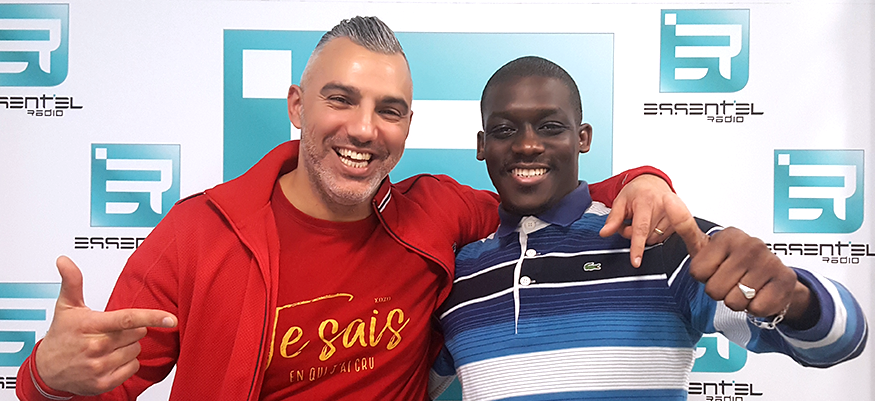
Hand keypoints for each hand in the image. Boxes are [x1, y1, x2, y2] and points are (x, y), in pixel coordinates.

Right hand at [34, 256, 176, 394]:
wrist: (46, 370)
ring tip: (109, 346)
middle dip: (132, 330)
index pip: (128, 319)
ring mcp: (99, 367)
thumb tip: (64, 260)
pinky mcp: (103, 383)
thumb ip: (72, 281)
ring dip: (128, 347)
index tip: (171, 318)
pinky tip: (111, 360)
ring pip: (136, 351)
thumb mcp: (66, 306)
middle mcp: (96, 347)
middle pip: (137, 334)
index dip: (152, 317)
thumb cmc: (61, 335)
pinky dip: (127, 364)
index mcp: (91, 325)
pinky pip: (132, 368)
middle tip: (113, 330)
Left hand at [600, 174, 673, 266]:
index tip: (636, 262)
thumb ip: (613, 218)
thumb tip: (604, 233)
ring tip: (641, 219)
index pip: (641, 228)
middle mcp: (663, 208)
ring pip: (652, 240)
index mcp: (646, 201)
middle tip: (629, 220)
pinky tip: (651, 223)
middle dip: (632, 233)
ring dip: (643, 235)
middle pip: (644, 236)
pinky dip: (652, 234)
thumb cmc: (637, 191)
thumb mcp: (620, 201)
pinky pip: (660, 239)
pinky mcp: (679, 224)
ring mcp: (674, 216)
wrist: (654, 183)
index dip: (637, 246)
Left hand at [662, 194, 810, 320]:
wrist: (771, 276)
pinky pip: (756, 308)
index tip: (716, 268)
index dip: (704, 277)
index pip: (697, 272)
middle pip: (714, 290)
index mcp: (728, 236)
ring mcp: (770, 261)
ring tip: (747, 287)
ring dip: (738, 301)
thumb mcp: (706, 247)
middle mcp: (751, 244)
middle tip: (732, 281)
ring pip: (734, 302)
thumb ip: (685, 227)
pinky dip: (756, 308)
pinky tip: (761, 294)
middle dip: (720, 292)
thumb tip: (668, 199)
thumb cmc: (732, 261)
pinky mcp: (785, 280)